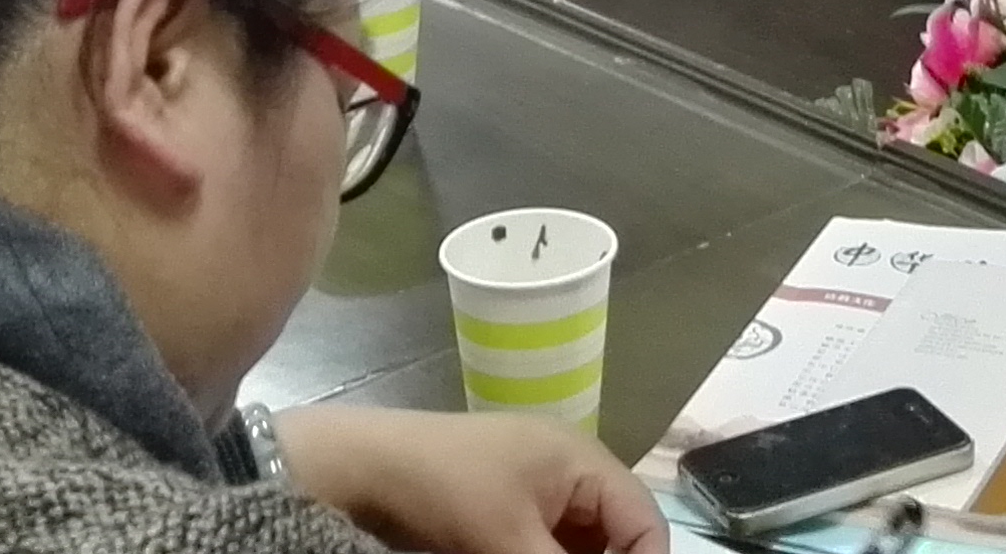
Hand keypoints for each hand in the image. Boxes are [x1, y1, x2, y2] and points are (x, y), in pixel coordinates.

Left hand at [271, 407, 667, 553]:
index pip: (644, 522)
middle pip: (616, 536)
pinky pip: (546, 544)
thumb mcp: (511, 543)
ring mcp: (535, 488)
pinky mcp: (505, 508)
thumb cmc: (446, 491)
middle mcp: (567, 470)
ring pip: (579, 545)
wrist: (361, 471)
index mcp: (582, 460)